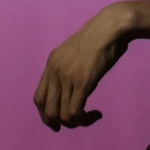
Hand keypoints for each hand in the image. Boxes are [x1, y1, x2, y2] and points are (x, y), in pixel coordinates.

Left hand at [33, 4, 129, 131]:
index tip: (56, 120)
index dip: (45, 113)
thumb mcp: (77, 49)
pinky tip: (95, 114)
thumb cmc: (101, 34)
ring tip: (89, 117)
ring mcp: (68, 77)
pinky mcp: (82, 82)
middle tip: (72, 124)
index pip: (38, 97)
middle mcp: (55, 71)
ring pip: (62, 114)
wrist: (110, 26)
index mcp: (52, 62)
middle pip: (47, 109)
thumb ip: (70, 64)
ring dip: (75, 122)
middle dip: (57, 122)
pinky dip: (84, 119)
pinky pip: (75, 112)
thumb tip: (74, 81)